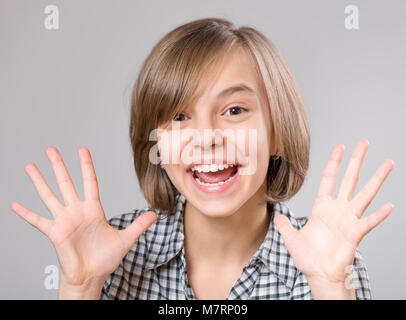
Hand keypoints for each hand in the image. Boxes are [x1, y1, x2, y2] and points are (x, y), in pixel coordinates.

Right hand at [11, 147, 156, 288]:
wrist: (91, 276)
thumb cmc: (105, 259)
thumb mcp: (126, 239)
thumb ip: (138, 225)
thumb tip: (154, 214)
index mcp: (93, 209)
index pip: (89, 181)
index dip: (86, 165)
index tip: (82, 149)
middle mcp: (77, 211)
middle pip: (66, 182)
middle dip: (58, 165)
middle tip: (51, 148)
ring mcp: (64, 221)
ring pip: (49, 195)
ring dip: (39, 181)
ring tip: (29, 166)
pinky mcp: (55, 233)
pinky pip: (37, 221)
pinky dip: (25, 213)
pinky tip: (14, 204)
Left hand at [274, 139, 393, 294]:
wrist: (319, 275)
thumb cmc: (308, 258)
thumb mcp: (291, 238)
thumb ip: (285, 226)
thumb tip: (276, 218)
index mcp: (322, 207)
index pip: (329, 179)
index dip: (334, 163)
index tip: (340, 147)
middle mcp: (338, 210)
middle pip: (350, 179)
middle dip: (356, 160)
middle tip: (365, 143)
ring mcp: (349, 220)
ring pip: (365, 194)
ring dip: (376, 179)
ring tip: (387, 164)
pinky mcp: (355, 233)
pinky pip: (369, 222)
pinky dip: (379, 215)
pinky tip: (389, 206)